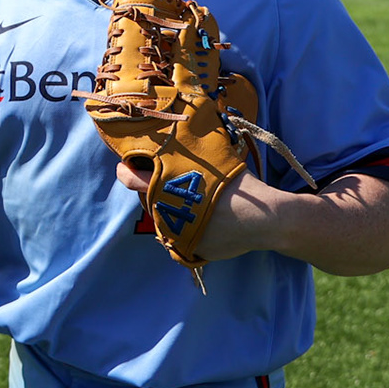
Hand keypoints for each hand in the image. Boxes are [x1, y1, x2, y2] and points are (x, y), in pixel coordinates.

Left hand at [114, 162, 274, 261]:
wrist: (265, 219)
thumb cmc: (241, 186)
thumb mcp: (216, 164)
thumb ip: (192, 157)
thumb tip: (178, 136)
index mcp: (171, 191)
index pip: (135, 181)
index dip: (126, 174)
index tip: (123, 168)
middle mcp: (170, 215)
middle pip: (149, 201)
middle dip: (154, 192)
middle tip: (166, 183)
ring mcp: (179, 235)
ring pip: (163, 220)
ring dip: (169, 210)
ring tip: (188, 201)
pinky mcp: (192, 250)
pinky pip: (180, 238)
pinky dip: (185, 228)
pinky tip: (200, 220)